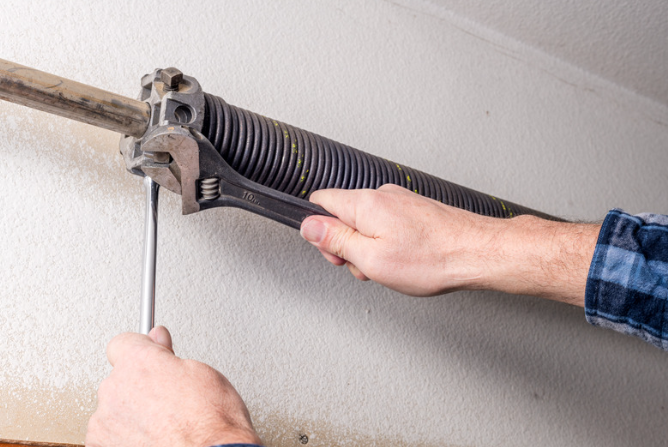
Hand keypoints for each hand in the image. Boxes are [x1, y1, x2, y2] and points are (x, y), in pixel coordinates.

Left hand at [86, 326, 261, 446]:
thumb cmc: (211, 423)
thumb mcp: (202, 373)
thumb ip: (170, 355)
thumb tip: (160, 342)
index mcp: (138, 362)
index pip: (123, 343)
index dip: (141, 350)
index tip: (151, 356)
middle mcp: (115, 389)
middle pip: (119, 379)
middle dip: (140, 386)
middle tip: (169, 400)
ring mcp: (105, 423)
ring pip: (114, 410)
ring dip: (132, 415)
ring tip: (164, 426)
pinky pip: (110, 437)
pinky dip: (126, 439)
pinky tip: (153, 441)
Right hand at [300, 184, 598, 303]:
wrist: (477, 252)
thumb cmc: (431, 259)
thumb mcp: (370, 259)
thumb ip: (335, 240)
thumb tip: (309, 227)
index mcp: (365, 204)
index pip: (320, 202)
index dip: (319, 231)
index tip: (334, 252)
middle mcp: (382, 196)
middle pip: (343, 214)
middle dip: (346, 243)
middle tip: (364, 266)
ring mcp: (401, 201)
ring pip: (367, 222)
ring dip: (369, 246)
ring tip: (390, 267)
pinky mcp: (415, 210)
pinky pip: (387, 224)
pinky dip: (388, 242)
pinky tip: (404, 260)